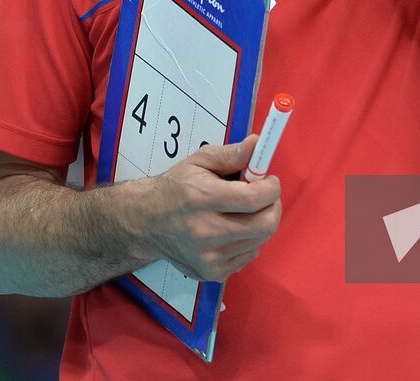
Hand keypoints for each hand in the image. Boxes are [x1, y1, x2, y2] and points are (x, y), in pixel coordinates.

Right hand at [138, 134, 281, 281]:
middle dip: (273, 207)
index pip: (253, 199)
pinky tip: (232, 229)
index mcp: (201, 198)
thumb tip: (257, 144)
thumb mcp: (199, 161)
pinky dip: (249, 240)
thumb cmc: (176, 188)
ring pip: (260, 241)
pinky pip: (249, 255)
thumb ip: (231, 154)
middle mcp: (205, 231)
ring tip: (242, 212)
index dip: (271, 188)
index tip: (270, 181)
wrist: (147, 223)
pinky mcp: (212, 273)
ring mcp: (209, 257)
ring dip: (260, 223)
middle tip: (265, 196)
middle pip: (265, 225)